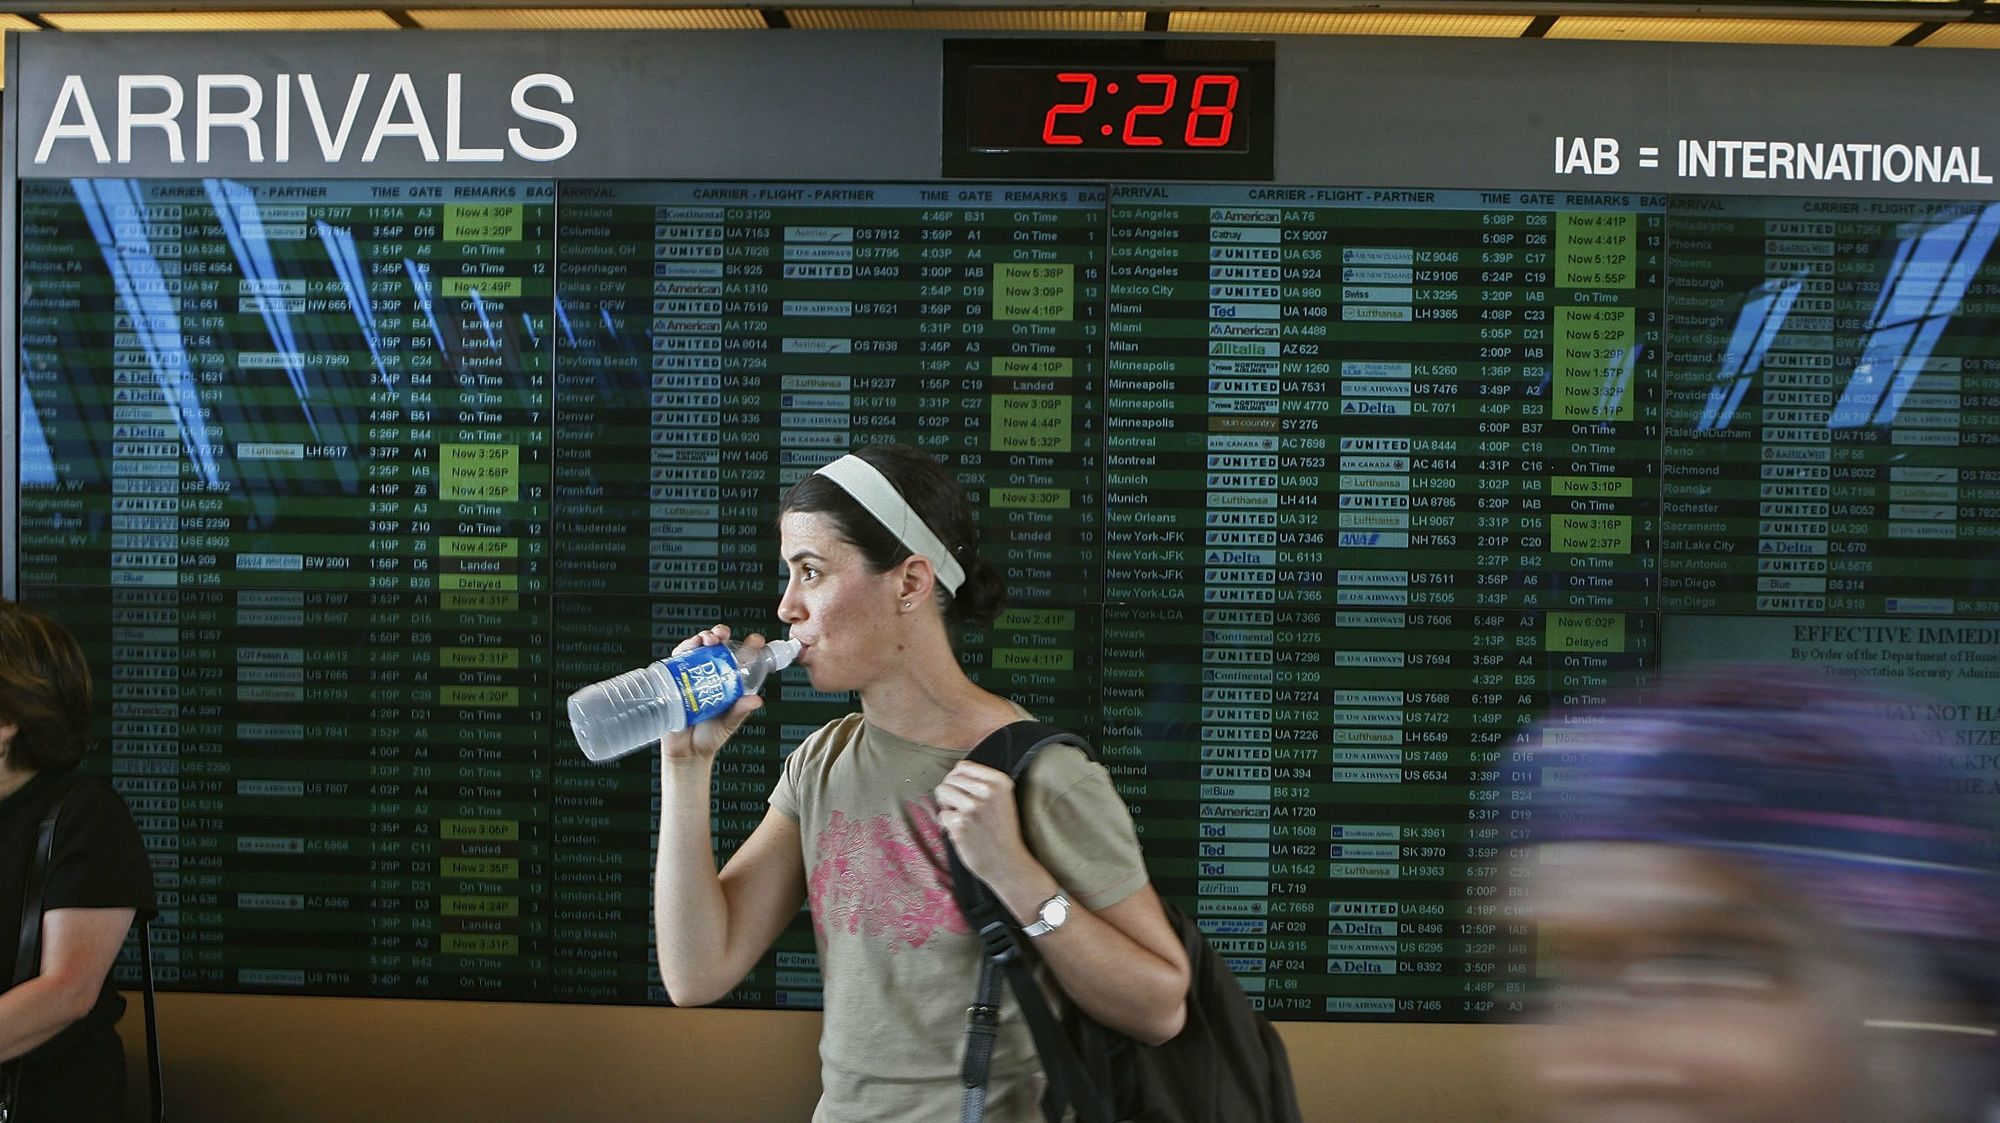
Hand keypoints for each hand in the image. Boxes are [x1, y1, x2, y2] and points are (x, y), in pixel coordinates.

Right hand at [661, 625, 765, 764]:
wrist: (686, 753)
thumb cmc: (710, 737)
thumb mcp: (729, 723)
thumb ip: (740, 711)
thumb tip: (756, 700)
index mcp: (727, 683)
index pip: (739, 659)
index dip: (747, 647)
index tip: (755, 641)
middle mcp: (709, 676)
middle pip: (715, 647)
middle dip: (718, 635)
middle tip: (721, 637)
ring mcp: (691, 676)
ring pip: (695, 649)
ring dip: (700, 638)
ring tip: (706, 641)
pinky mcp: (674, 680)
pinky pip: (676, 661)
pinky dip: (682, 650)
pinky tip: (687, 649)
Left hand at [933, 760, 1028, 879]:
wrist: (1006, 862)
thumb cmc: (1000, 831)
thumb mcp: (1002, 799)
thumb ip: (983, 783)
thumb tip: (954, 774)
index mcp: (999, 781)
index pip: (964, 766)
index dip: (956, 778)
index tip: (959, 791)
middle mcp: (987, 790)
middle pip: (950, 779)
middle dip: (950, 792)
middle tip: (958, 809)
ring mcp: (973, 806)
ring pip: (942, 791)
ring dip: (946, 805)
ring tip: (958, 817)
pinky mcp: (960, 823)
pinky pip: (941, 814)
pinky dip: (946, 824)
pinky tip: (960, 831)